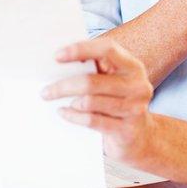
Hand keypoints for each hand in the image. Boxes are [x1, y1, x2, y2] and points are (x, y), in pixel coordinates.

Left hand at [42, 39, 157, 165]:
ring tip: (53, 99)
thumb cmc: (118, 101)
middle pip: (91, 81)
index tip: (57, 56)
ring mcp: (134, 108)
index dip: (81, 49)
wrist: (141, 138)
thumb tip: (59, 60)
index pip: (107, 49)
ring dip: (67, 101)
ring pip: (89, 102)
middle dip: (63, 85)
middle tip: (45, 91)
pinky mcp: (126, 130)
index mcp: (132, 66)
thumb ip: (94, 68)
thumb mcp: (112, 80)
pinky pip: (91, 120)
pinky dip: (73, 116)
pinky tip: (63, 112)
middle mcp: (137, 85)